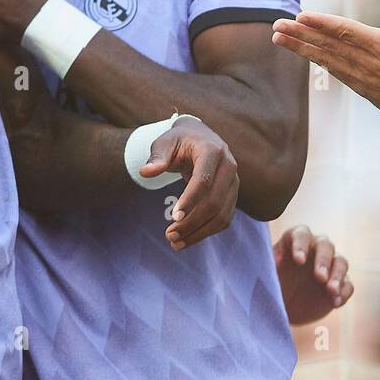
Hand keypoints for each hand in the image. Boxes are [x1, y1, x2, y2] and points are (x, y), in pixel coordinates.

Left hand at [142, 116, 238, 250]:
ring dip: (199, 232)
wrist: (199, 136)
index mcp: (213, 151)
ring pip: (221, 215)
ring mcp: (234, 182)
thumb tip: (145, 172)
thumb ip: (157, 157)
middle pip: (214, 202)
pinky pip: (224, 219)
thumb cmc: (179, 140)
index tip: (173, 218)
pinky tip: (188, 238)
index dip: (190, 200)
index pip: (203, 180)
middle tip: (169, 236)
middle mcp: (229, 166)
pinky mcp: (233, 195)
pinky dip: (207, 231)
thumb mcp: (165, 142)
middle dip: (192, 223)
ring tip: (175, 243)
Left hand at [271, 0, 379, 128]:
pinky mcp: (362, 88)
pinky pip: (334, 72)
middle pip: (329, 45)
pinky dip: (316, 61)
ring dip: (300, 48)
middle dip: (300, 34)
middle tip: (276, 24)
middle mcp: (370, 63)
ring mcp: (363, 77)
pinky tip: (300, 53)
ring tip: (277, 36)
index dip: (324, 24)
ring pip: (327, 59)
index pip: (348, 33)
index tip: (302, 16)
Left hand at [273, 225, 352, 324]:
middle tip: (320, 277)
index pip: (301, 234)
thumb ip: (269, 266)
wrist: (283, 305)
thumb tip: (276, 261)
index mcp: (295, 240)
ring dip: (337, 275)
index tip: (298, 260)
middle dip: (323, 260)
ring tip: (331, 290)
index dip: (301, 245)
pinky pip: (348, 284)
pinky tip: (336, 303)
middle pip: (325, 245)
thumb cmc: (271, 283)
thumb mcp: (267, 274)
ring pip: (341, 262)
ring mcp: (330, 266)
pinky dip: (344, 292)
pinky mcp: (340, 284)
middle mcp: (315, 249)